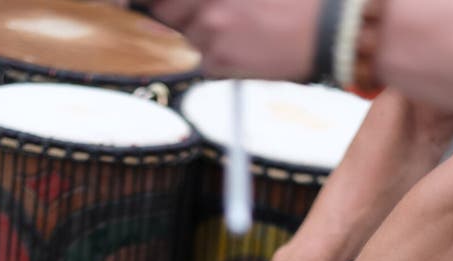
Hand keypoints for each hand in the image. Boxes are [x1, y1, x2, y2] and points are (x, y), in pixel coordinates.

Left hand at [149, 0, 321, 79]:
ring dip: (201, 37)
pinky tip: (248, 48)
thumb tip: (181, 7)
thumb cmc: (296, 0)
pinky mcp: (217, 60)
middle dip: (174, 16)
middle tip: (211, 19)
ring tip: (240, 30)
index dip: (140, 2)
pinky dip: (219, 58)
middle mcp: (206, 2)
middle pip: (163, 12)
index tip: (122, 4)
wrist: (330, 28)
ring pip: (185, 39)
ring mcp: (208, 30)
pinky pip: (203, 62)